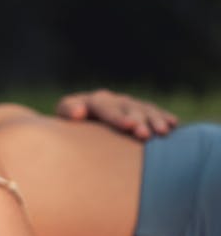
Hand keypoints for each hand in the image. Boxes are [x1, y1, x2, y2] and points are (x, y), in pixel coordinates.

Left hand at [55, 89, 177, 139]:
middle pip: (129, 108)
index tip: (129, 126)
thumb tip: (77, 113)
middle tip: (145, 135)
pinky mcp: (139, 110)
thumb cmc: (67, 124)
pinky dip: (164, 117)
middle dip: (139, 121)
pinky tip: (173, 124)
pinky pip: (154, 112)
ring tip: (164, 132)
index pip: (106, 108)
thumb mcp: (63, 116)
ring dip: (155, 120)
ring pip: (145, 109)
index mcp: (93, 101)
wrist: (76, 120)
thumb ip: (68, 111)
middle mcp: (113, 100)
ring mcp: (128, 104)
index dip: (118, 117)